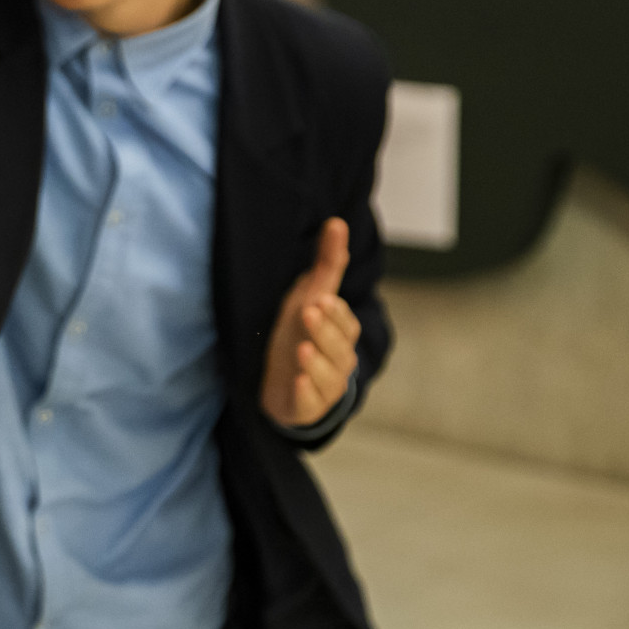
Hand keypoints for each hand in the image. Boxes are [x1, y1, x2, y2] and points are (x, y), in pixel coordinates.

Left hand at [260, 218, 362, 428]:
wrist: (283, 379)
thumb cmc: (299, 332)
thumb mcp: (309, 296)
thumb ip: (327, 264)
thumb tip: (336, 222)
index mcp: (342, 334)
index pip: (345, 323)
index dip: (334, 313)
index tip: (319, 299)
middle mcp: (340, 360)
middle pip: (339, 347)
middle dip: (324, 331)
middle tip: (308, 312)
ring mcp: (326, 386)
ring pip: (329, 376)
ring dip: (316, 363)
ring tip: (302, 349)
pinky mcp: (308, 406)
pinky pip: (310, 402)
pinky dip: (305, 393)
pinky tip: (296, 382)